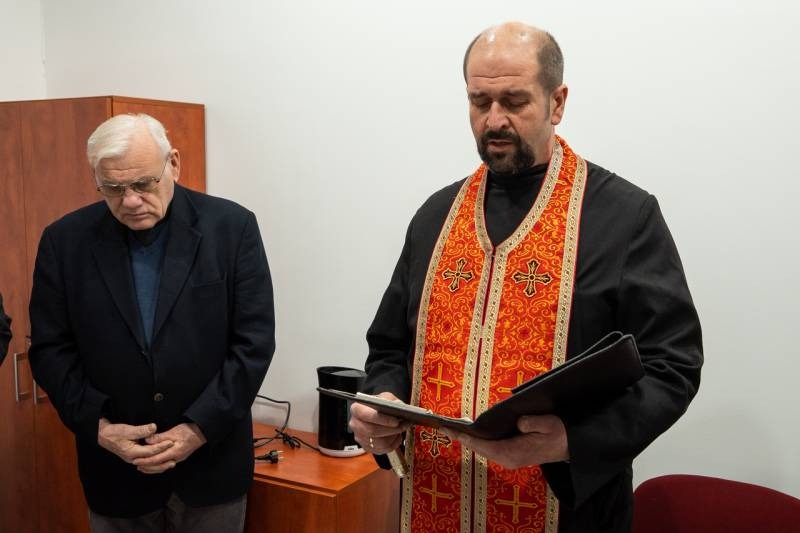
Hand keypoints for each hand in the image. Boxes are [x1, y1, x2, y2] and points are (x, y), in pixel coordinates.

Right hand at [97, 418, 173, 464]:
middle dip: (162, 461)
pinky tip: (161, 462)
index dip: (161, 446)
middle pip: (150, 462)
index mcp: (132, 452)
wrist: (104, 436)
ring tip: (171, 464)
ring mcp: (133, 459)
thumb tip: (154, 427)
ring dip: (159, 465)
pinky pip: (146, 462)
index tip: (171, 442)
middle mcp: (133, 458)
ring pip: (148, 465)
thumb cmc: (115, 433)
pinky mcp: (134, 457)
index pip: (150, 451)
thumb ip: (141, 430)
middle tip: (174, 459)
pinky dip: (154, 463)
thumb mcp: (128, 430)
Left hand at [132, 422, 206, 473]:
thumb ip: (160, 437)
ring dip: (151, 468)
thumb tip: (147, 440)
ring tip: (142, 466)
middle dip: (147, 466)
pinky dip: (158, 465)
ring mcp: (178, 459)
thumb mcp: (174, 431)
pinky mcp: (179, 457)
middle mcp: (176, 458)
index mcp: (175, 452)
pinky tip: (154, 464)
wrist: (202, 433)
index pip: (157, 459)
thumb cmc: (189, 431)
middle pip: (159, 466)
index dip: (145, 461)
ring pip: (162, 467)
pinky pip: (166, 464)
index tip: (136, 460)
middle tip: (136, 464)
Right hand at [349, 392, 408, 453]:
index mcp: (356, 408)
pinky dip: (392, 444)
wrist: (378, 414)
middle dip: (391, 430)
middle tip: (403, 426)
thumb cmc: (381, 406)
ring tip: (400, 430)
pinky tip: (397, 436)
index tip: (395, 421)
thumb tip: (398, 407)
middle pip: (372, 431)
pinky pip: (381, 450)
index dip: (381, 419)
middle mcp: (355, 424)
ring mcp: (360, 437)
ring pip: (378, 443)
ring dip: (393, 437)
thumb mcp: (385, 398)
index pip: (366, 415)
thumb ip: (391, 401)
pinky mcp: (366, 447)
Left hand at [442, 415, 568, 468]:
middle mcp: (509, 458)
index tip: (450, 431)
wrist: (570, 446)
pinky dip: (480, 440)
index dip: (465, 437)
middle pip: (480, 448)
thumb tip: (517, 422)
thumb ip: (531, 423)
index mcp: (515, 453)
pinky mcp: (513, 455)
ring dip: (470, 439)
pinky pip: (491, 448)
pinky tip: (474, 431)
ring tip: (454, 428)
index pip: (484, 445)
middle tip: (445, 427)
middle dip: (463, 438)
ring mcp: (510, 458)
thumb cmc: (559, 434)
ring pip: (484, 449)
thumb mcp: (548, 424)